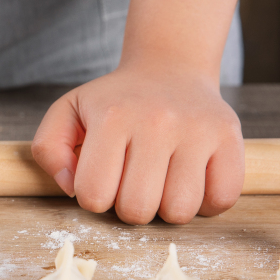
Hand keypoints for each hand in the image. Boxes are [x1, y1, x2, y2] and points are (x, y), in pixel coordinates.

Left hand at [31, 67, 243, 224]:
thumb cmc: (115, 101)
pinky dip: (206, 203)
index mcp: (112, 117)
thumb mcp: (68, 112)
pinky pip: (222, 200)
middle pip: (137, 210)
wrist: (169, 68)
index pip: (93, 195)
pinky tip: (192, 181)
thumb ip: (49, 149)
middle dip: (129, 207)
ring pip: (180, 212)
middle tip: (133, 183)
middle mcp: (157, 121)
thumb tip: (69, 186)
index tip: (103, 179)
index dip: (94, 197)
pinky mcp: (231, 138)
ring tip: (162, 182)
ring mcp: (198, 129)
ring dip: (167, 209)